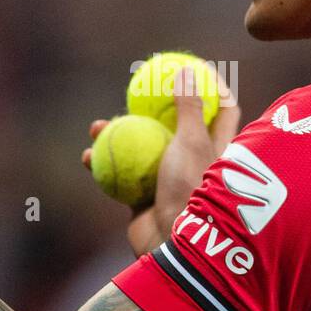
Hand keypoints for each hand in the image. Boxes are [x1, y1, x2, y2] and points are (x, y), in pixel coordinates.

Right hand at [83, 67, 240, 256]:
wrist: (173, 243)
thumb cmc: (191, 189)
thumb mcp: (192, 140)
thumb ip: (189, 106)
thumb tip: (185, 69)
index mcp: (219, 149)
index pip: (224, 110)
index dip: (215, 87)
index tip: (195, 67)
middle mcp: (196, 163)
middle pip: (176, 127)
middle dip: (153, 109)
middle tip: (136, 93)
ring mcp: (169, 182)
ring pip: (142, 150)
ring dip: (119, 137)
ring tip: (98, 126)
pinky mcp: (146, 201)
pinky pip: (120, 177)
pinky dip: (103, 166)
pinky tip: (86, 156)